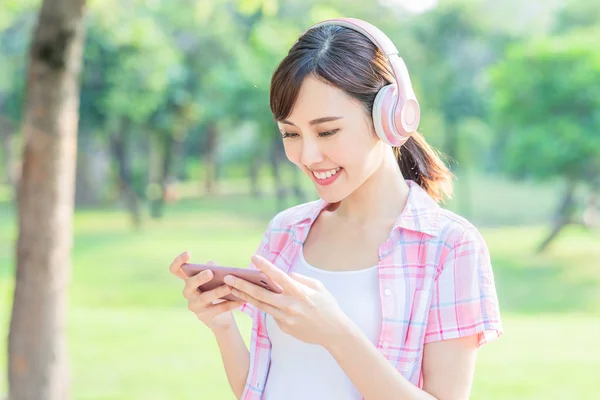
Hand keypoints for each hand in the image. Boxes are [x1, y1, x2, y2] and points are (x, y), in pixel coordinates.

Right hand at [169, 251, 243, 330]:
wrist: (219, 317)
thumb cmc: (216, 291)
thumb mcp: (215, 278)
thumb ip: (213, 269)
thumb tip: (213, 265)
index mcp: (189, 279)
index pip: (176, 269)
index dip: (179, 261)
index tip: (188, 253)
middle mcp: (188, 292)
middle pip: (190, 283)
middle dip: (200, 278)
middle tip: (210, 273)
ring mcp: (194, 305)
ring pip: (205, 297)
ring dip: (218, 291)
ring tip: (230, 287)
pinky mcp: (203, 315)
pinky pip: (218, 308)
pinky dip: (231, 303)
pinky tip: (241, 300)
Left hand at [224, 255, 351, 346]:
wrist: (334, 332)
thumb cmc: (327, 305)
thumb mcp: (318, 287)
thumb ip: (300, 279)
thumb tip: (286, 275)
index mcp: (299, 292)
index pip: (279, 276)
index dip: (265, 266)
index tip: (253, 257)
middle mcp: (290, 305)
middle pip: (261, 294)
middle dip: (242, 285)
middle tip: (227, 278)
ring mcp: (285, 318)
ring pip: (260, 305)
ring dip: (245, 296)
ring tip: (231, 289)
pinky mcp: (284, 327)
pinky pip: (272, 314)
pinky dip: (264, 306)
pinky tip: (254, 299)